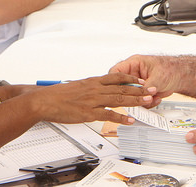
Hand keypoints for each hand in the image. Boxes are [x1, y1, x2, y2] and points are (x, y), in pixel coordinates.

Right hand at [29, 73, 156, 124]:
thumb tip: (96, 88)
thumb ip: (89, 87)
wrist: (44, 101)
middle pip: (121, 88)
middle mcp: (95, 88)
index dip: (131, 79)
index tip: (141, 80)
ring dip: (134, 100)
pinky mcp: (89, 112)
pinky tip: (129, 119)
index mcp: (93, 81)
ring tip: (147, 101)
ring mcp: (93, 100)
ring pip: (118, 99)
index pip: (116, 77)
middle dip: (138, 89)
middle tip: (151, 90)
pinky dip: (120, 117)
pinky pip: (108, 114)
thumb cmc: (57, 95)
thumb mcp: (77, 86)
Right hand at [109, 55, 179, 106]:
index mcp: (133, 64)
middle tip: (140, 98)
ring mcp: (136, 85)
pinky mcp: (141, 93)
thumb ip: (146, 87)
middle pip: (120, 87)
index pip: (115, 72)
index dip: (114, 82)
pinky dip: (147, 103)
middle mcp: (132, 74)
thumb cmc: (169, 69)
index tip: (119, 91)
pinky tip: (157, 98)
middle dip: (131, 95)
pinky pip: (139, 102)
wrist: (180, 76)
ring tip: (153, 98)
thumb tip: (139, 97)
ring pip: (130, 97)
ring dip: (141, 101)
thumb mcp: (157, 77)